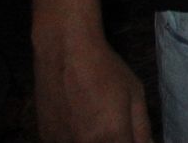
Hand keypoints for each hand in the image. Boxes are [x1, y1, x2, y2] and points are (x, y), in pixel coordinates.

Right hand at [34, 37, 151, 142]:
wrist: (66, 53)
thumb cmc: (106, 70)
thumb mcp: (135, 95)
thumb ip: (142, 128)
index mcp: (111, 137)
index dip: (130, 142)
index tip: (129, 135)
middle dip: (114, 140)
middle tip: (114, 124)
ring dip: (93, 139)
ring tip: (94, 117)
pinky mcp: (45, 137)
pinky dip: (74, 137)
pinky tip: (77, 119)